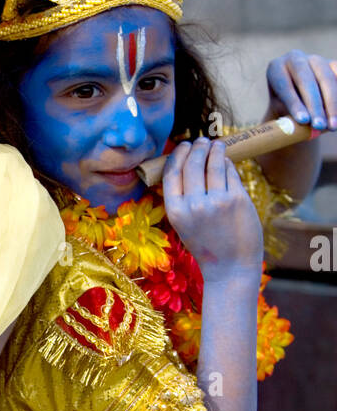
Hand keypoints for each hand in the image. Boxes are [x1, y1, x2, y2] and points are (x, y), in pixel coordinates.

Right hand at [162, 137, 262, 277]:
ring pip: (214, 164)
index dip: (178, 155)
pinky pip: (230, 174)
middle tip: (202, 141)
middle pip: (193, 164)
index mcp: (175, 212)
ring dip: (215, 150)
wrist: (230, 268)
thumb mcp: (184, 225)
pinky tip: (227, 162)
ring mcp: (216, 202)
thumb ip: (183, 199)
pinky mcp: (237, 200)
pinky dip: (228, 164)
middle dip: (197, 148)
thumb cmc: (208, 246)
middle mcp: (193, 205)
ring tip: (216, 145)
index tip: (183, 146)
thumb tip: (189, 163)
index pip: (172, 173)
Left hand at [264, 50, 336, 131]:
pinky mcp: (333, 65)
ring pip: (327, 79)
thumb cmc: (284, 112)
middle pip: (306, 80)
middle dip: (315, 105)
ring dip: (332, 104)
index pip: (284, 86)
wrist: (299, 105)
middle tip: (319, 126)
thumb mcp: (280, 116)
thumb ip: (287, 121)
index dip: (294, 104)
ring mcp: (317, 60)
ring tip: (332, 126)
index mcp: (276, 69)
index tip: (303, 120)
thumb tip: (300, 127)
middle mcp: (296, 59)